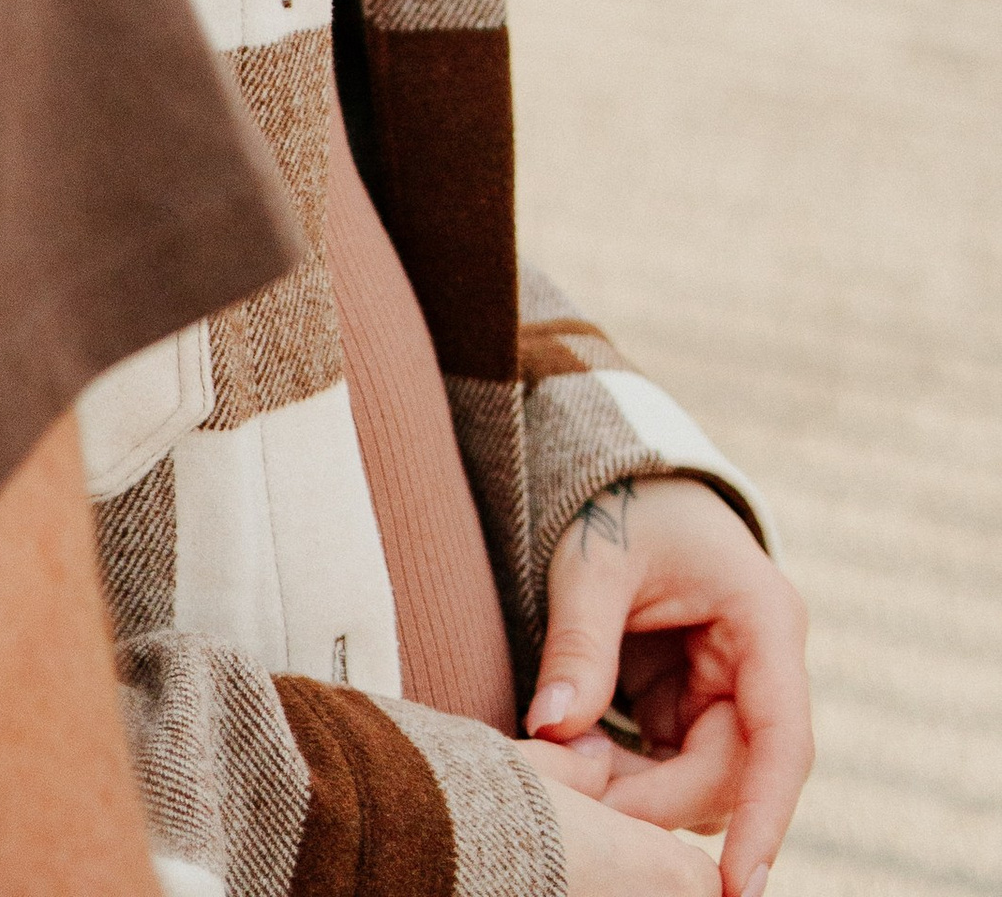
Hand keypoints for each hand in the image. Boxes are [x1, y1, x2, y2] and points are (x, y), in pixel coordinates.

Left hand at [528, 478, 811, 896]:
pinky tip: (578, 766)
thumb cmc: (615, 504)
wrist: (617, 477)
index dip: (767, 818)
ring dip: (639, 793)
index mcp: (765, 620)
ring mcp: (733, 690)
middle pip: (731, 774)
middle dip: (657, 801)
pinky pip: (671, 766)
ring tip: (566, 776)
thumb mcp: (592, 560)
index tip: (737, 886)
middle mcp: (764, 665)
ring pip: (701, 781)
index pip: (783, 740)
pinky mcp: (697, 706)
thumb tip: (550, 727)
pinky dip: (627, 776)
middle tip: (579, 812)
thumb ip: (579, 642)